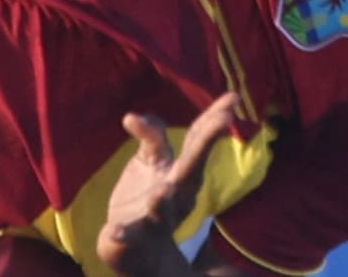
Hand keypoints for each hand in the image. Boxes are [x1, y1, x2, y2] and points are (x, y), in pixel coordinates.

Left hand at [97, 93, 240, 276]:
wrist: (138, 249)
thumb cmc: (149, 194)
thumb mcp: (152, 161)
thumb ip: (152, 137)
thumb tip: (137, 116)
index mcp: (184, 172)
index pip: (200, 141)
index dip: (215, 119)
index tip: (233, 98)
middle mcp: (178, 193)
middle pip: (191, 168)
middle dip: (205, 145)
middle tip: (222, 121)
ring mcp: (158, 217)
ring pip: (164, 207)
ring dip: (164, 200)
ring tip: (162, 191)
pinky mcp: (134, 237)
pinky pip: (129, 236)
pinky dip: (122, 235)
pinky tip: (114, 231)